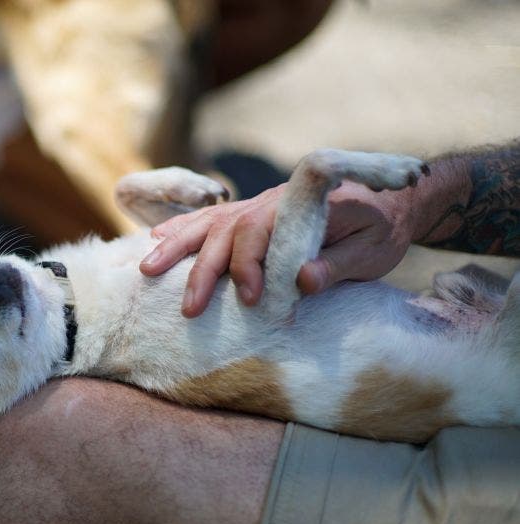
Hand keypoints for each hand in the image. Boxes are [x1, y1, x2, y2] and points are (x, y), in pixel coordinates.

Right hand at [139, 181, 416, 317]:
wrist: (390, 199)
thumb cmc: (381, 229)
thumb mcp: (374, 251)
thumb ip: (338, 265)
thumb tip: (303, 282)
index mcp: (304, 203)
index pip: (264, 229)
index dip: (251, 263)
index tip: (251, 299)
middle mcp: (272, 199)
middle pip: (227, 230)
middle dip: (204, 270)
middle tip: (190, 309)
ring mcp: (255, 204)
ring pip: (209, 222)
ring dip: (177, 247)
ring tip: (147, 270)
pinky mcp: (248, 213)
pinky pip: (207, 218)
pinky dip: (180, 229)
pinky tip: (154, 240)